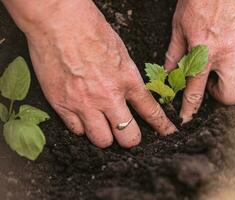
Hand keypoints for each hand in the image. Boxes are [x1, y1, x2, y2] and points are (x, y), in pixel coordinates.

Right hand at [3, 0, 175, 147]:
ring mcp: (85, 104)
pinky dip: (81, 128)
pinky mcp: (62, 105)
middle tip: (127, 133)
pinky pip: (76, 131)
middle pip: (128, 137)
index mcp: (127, 80)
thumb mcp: (121, 53)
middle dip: (130, 139)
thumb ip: (127, 77)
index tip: (167, 133)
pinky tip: (82, 117)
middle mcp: (108, 97)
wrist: (58, 21)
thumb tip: (130, 94)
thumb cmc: (90, 30)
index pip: (151, 112)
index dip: (162, 127)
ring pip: (102, 140)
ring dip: (105, 136)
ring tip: (102, 126)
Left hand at [165, 0, 234, 122]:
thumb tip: (168, 72)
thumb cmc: (197, 1)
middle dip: (222, 97)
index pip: (195, 91)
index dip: (190, 110)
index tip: (187, 120)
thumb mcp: (179, 28)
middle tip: (212, 85)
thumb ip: (174, 53)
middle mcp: (228, 54)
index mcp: (204, 54)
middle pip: (233, 95)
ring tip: (227, 71)